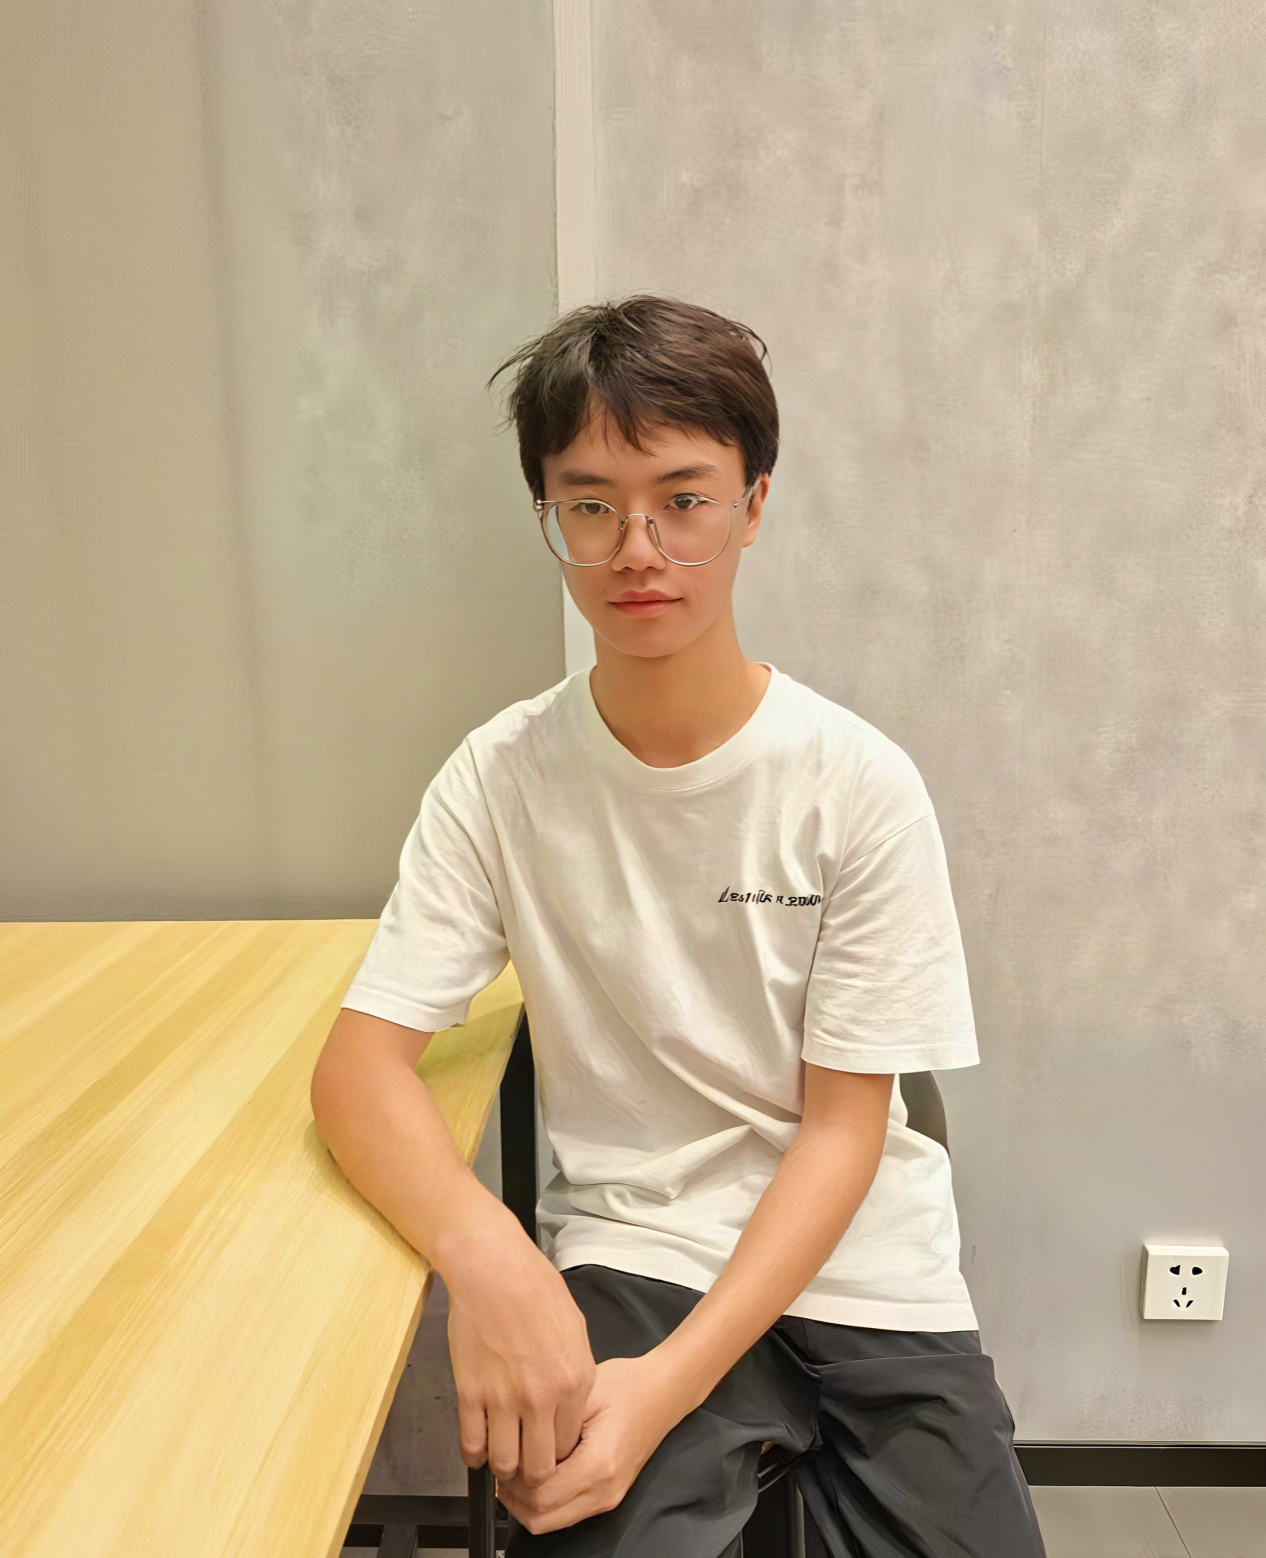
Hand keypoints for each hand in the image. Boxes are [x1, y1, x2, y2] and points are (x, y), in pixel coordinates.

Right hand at [443, 1223, 596, 1485]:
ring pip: (505, 1464)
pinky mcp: (471, 1394)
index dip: (556, 1453)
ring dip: (503, 1467)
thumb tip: (569, 1401)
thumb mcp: (575, 1331)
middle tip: (524, 1462)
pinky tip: (477, 1447)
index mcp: (574, 1382)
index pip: (569, 1445)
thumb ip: (575, 1373)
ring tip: (501, 1456)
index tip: (546, 1450)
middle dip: (533, 1472)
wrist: (495, 1270)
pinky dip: (474, 1454)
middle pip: (539, 1466)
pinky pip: (471, 1444)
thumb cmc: (536, 1289)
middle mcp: (542, 1398)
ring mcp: (504, 1399)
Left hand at [495, 1352, 686, 1534]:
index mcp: (598, 1466)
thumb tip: (518, 1450)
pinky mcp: (608, 1495)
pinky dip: (547, 1501)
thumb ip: (552, 1428)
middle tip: (503, 1471)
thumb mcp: (583, 1395)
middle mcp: (604, 1490)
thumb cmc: (628, 1386)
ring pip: (553, 1522)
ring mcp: (608, 1497)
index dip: (512, 1483)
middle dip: (515, 1500)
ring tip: (519, 1470)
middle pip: (542, 1520)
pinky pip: (568, 1511)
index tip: (503, 1459)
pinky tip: (541, 1472)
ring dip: (529, 1503)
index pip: (540, 1497)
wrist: (663, 1391)